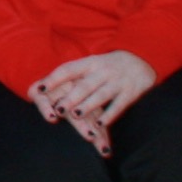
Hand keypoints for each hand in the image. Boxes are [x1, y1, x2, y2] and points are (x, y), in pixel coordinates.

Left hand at [33, 51, 158, 129]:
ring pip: (100, 95)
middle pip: (84, 85)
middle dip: (71, 97)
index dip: (54, 79)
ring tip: (76, 115)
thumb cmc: (108, 65)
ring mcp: (117, 82)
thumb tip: (39, 87)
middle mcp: (102, 71)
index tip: (40, 89)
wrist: (142, 57)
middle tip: (58, 109)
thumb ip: (71, 74)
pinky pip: (119, 105)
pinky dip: (110, 115)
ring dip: (88, 105)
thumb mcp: (91, 63)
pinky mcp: (130, 93)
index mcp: (90, 62)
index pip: (68, 69)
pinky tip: (101, 125)